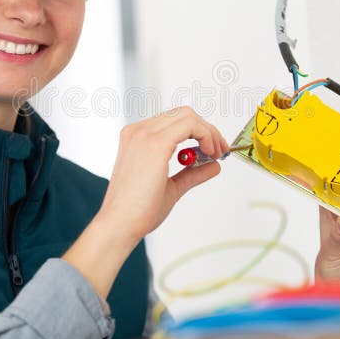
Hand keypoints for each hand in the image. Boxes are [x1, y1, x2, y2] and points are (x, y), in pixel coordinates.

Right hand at [63, 107, 227, 298]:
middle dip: (207, 130)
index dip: (198, 132)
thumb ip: (191, 173)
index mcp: (137, 138)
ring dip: (208, 132)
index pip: (174, 121)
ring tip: (216, 153)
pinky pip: (190, 125)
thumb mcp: (172, 187)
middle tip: (219, 150)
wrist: (120, 224)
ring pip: (188, 115)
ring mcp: (145, 135)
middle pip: (183, 114)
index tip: (213, 150)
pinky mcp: (155, 144)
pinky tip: (210, 153)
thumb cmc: (138, 210)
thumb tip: (213, 165)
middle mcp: (139, 131)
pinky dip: (206, 135)